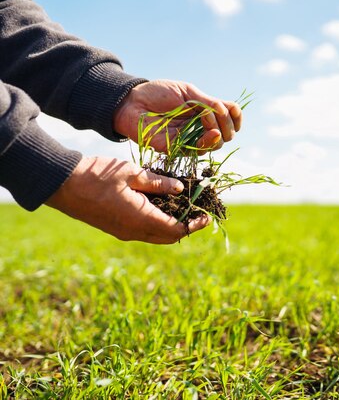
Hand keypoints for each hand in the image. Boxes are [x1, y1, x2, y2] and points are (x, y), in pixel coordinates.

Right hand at [46, 157, 208, 243]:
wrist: (61, 184)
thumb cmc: (96, 175)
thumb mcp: (131, 173)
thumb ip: (158, 182)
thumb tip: (182, 188)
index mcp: (140, 219)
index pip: (177, 230)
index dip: (194, 224)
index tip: (206, 215)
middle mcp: (133, 231)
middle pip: (169, 237)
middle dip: (187, 227)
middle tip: (198, 212)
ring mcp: (123, 232)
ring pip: (156, 236)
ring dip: (172, 226)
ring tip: (184, 208)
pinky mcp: (116, 228)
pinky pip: (144, 231)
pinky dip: (158, 223)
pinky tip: (162, 205)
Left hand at [113, 80, 242, 151]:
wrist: (131, 101)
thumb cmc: (157, 93)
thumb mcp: (187, 92)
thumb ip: (207, 101)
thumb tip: (227, 111)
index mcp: (204, 113)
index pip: (229, 119)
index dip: (236, 118)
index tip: (235, 112)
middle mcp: (199, 128)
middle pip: (226, 134)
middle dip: (229, 126)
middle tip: (220, 116)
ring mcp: (189, 139)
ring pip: (215, 145)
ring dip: (220, 134)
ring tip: (211, 120)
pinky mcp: (177, 149)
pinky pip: (198, 151)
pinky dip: (208, 142)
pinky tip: (210, 132)